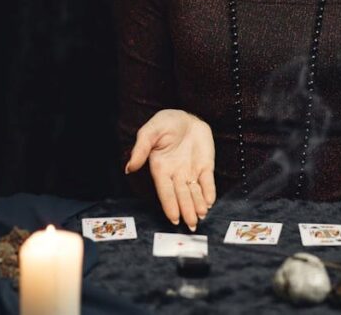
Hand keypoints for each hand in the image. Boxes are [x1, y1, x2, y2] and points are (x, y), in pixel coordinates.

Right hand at [124, 109, 216, 230]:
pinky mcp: (205, 166)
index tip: (173, 218)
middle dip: (186, 210)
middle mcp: (176, 174)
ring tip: (201, 215)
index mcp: (161, 169)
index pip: (165, 191)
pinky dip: (209, 191)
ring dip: (198, 204)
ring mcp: (191, 171)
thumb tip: (130, 167)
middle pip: (181, 195)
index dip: (170, 204)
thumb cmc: (165, 123)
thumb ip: (141, 149)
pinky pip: (207, 181)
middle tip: (191, 224)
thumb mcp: (150, 132)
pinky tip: (210, 201)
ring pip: (194, 192)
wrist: (186, 116)